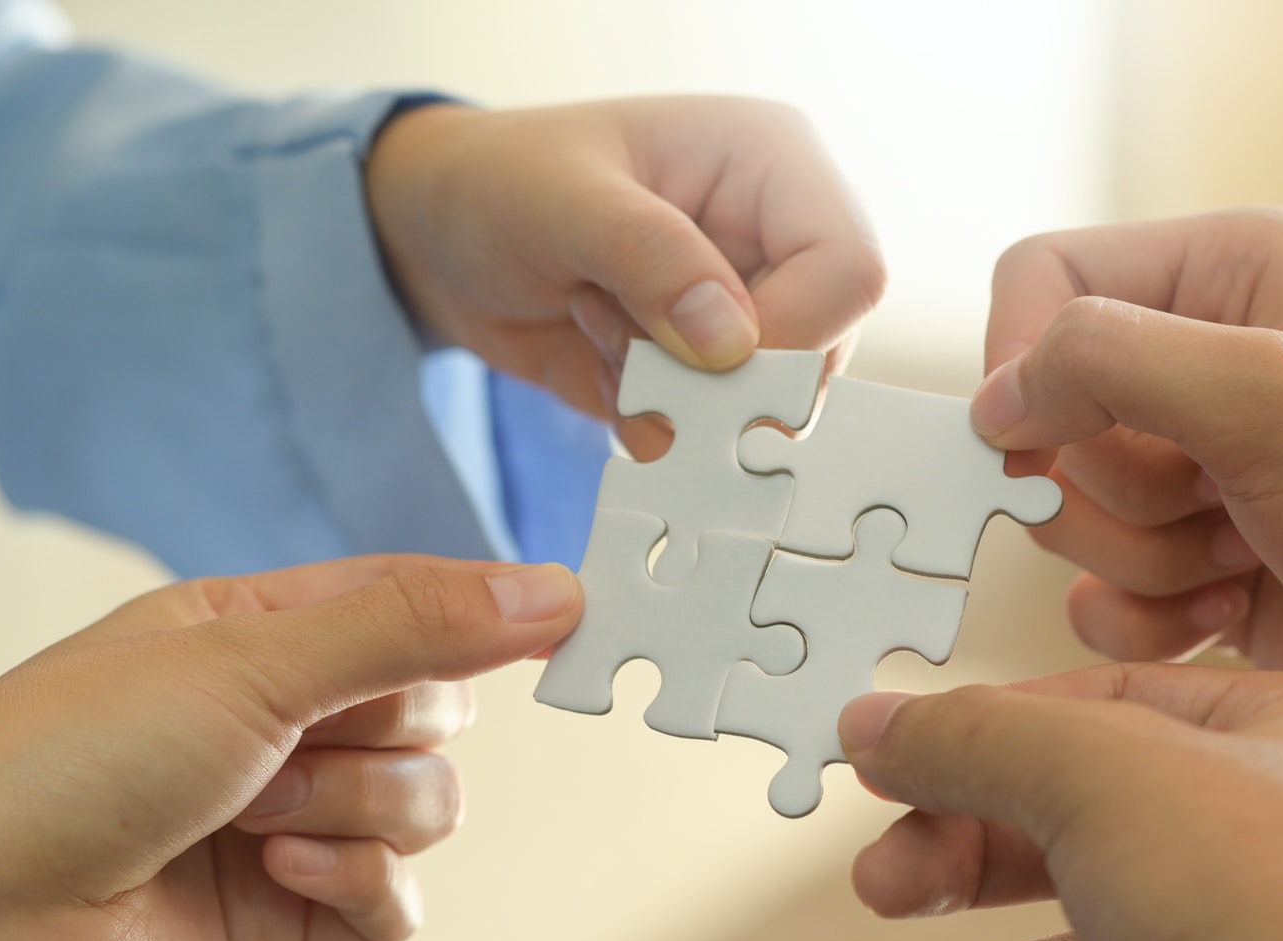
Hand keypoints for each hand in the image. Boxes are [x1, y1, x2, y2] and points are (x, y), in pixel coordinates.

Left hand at [0, 556, 580, 940]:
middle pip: (438, 714)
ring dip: (354, 808)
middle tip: (285, 740)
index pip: (416, 602)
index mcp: (261, 636)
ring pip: (428, 809)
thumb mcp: (250, 661)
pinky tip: (277, 872)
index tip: (571, 614)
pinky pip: (398, 902)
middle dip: (380, 730)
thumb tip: (547, 592)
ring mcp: (291, 827)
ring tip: (249, 817)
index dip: (491, 610)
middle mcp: (282, 727)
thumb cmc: (59, 761)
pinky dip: (353, 884)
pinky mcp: (290, 923)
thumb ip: (412, 628)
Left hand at [367, 97, 884, 454]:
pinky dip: (644, 421)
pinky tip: (594, 355)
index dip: (789, 336)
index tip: (700, 358)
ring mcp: (745, 312)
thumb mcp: (561, 200)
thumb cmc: (496, 182)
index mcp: (773, 164)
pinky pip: (707, 435)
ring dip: (667, 397)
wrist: (433, 239)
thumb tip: (733, 341)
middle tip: (616, 334)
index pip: (848, 271)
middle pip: (817, 354)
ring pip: (763, 408)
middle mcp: (777, 239)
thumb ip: (650, 258)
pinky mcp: (706, 374)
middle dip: (712, 377)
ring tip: (595, 323)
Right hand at [839, 668, 1282, 940]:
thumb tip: (880, 726)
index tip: (896, 764)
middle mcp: (1273, 860)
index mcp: (1276, 743)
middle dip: (970, 867)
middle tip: (891, 882)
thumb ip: (973, 742)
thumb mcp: (1098, 773)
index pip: (1102, 714)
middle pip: (1078, 844)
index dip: (987, 738)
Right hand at [969, 208, 1282, 790]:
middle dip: (1118, 486)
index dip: (1023, 362)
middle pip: (1046, 414)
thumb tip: (992, 403)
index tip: (1040, 443)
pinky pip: (1090, 593)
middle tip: (1217, 505)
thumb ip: (1110, 363)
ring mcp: (1190, 469)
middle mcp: (1200, 359)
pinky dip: (1146, 619)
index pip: (1044, 277)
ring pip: (1064, 512)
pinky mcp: (1184, 565)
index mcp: (1226, 273)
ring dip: (1144, 557)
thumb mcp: (1269, 396)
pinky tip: (1229, 615)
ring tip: (1243, 560)